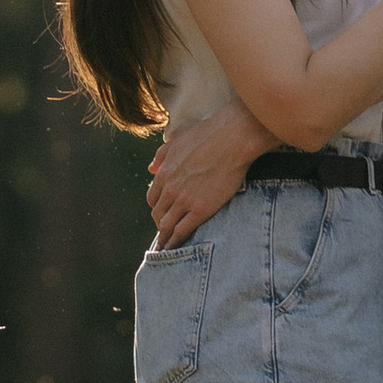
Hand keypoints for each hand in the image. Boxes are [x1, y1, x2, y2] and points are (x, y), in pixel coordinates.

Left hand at [145, 95, 265, 248]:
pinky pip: (182, 231)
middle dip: (160, 223)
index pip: (153, 198)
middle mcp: (170, 189)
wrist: (232, 139)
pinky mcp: (201, 210)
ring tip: (166, 246)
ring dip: (165, 237)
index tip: (162, 212)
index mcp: (163, 173)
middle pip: (158, 214)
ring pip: (167, 226)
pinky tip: (175, 247)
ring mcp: (184, 201)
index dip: (157, 207)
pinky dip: (176, 242)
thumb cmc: (207, 135)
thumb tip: (150, 169)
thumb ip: (161, 156)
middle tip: (165, 231)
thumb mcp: (176, 141)